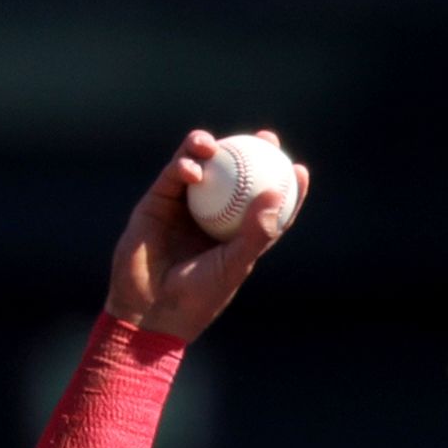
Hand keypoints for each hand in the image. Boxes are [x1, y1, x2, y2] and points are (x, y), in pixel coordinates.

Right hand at [106, 129, 307, 342]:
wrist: (150, 308)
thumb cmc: (198, 295)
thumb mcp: (234, 264)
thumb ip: (256, 232)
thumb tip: (278, 194)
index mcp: (235, 236)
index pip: (265, 206)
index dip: (284, 186)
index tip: (297, 169)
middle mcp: (212, 217)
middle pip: (236, 176)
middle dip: (251, 152)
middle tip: (265, 139)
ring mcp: (184, 207)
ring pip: (203, 168)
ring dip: (210, 148)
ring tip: (217, 146)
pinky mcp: (157, 202)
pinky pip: (174, 176)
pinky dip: (184, 166)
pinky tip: (193, 168)